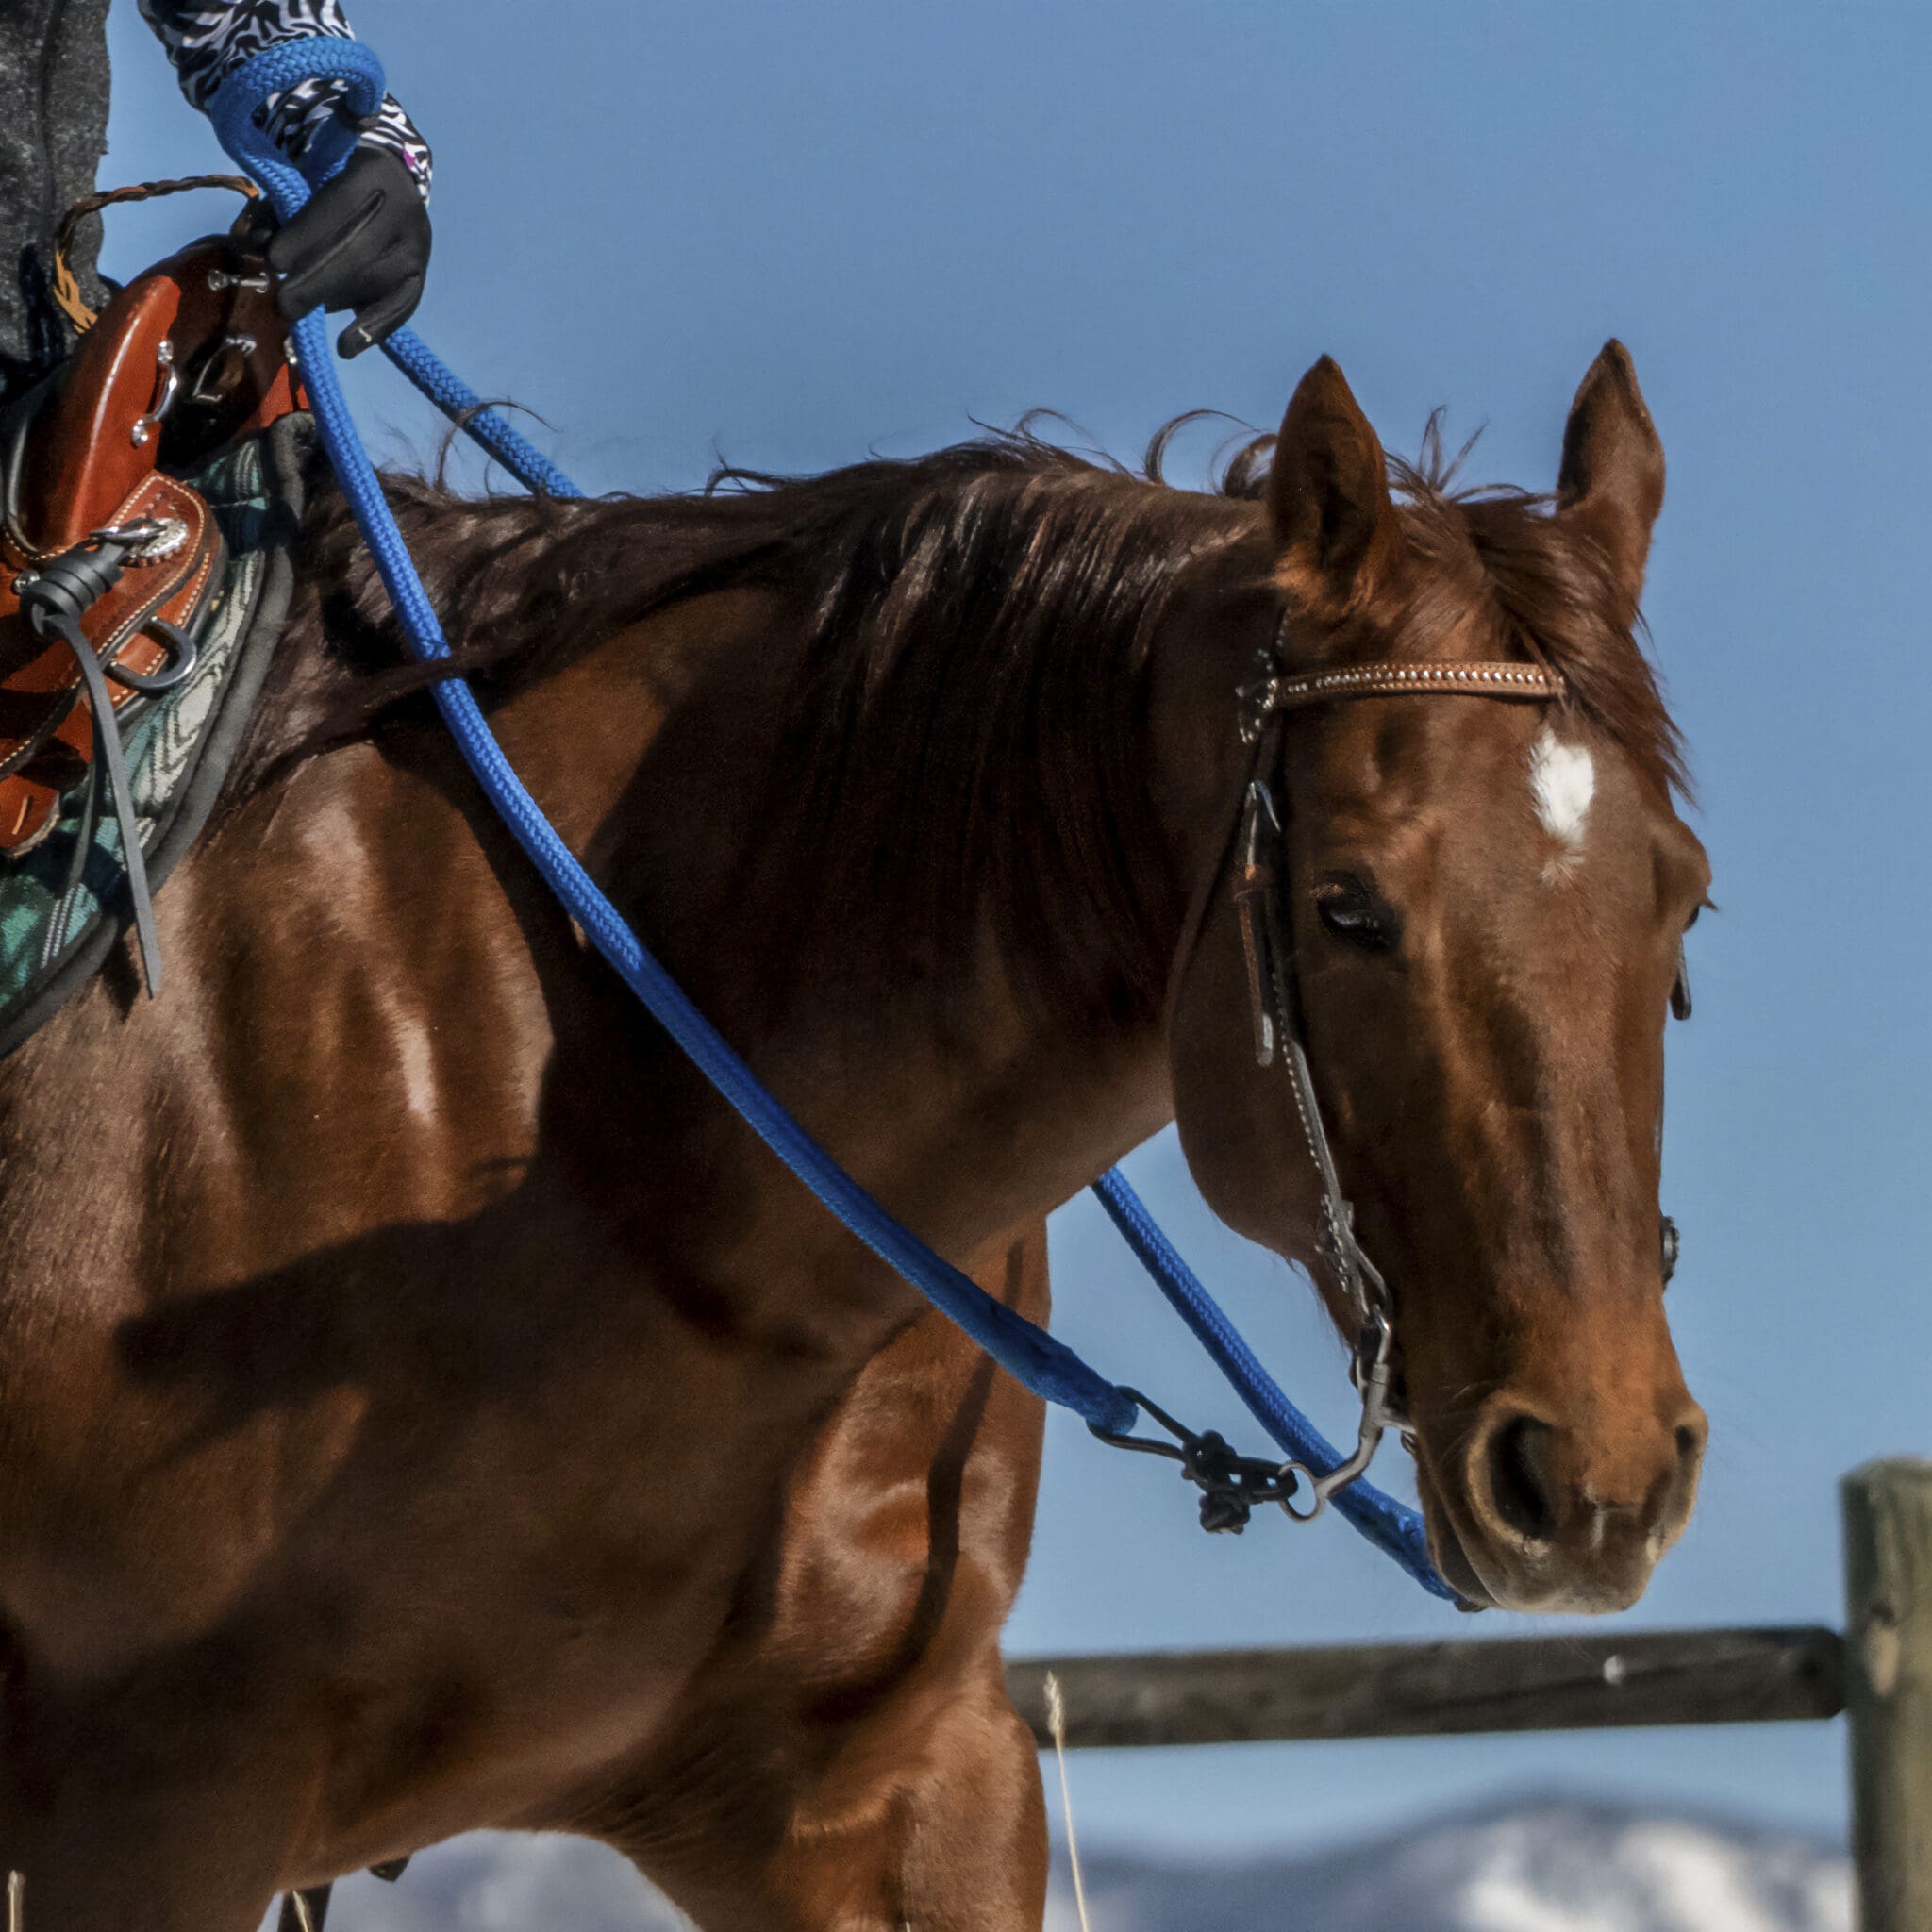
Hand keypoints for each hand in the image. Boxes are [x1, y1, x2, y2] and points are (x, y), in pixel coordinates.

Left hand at [250, 145, 431, 358]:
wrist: (392, 183)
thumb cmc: (332, 182)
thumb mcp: (303, 182)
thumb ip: (278, 212)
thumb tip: (255, 249)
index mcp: (367, 175)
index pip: (337, 209)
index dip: (306, 237)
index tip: (275, 261)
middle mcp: (399, 211)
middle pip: (359, 253)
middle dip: (317, 281)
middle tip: (286, 304)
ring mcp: (415, 247)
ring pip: (372, 282)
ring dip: (332, 299)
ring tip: (303, 309)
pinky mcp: (418, 276)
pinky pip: (399, 308)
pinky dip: (371, 330)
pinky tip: (346, 347)